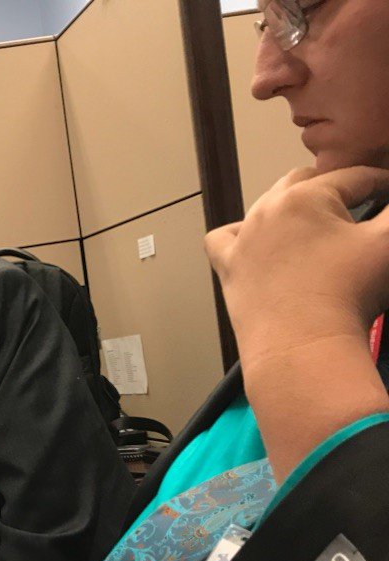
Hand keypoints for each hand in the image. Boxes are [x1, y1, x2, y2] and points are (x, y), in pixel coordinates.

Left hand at [206, 166, 388, 480]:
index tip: (388, 191)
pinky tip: (258, 242)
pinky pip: (223, 239)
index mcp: (305, 196)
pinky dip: (240, 234)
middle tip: (361, 201)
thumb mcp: (387, 243)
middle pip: (304, 182)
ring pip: (264, 206)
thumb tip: (387, 202)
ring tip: (318, 222)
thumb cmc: (348, 293)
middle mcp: (265, 211)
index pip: (354, 176)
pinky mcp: (228, 268)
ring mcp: (241, 240)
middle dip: (334, 186)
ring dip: (292, 206)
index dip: (381, 181)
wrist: (301, 348)